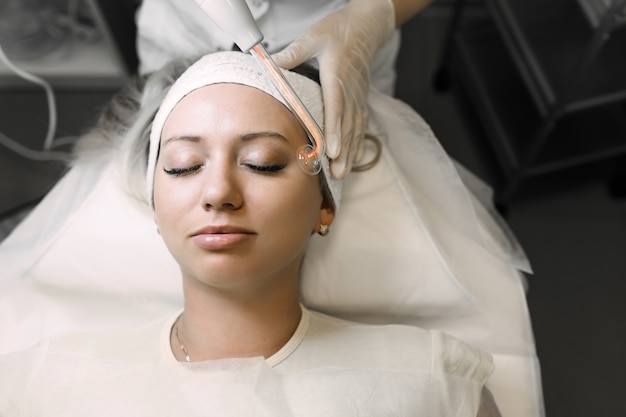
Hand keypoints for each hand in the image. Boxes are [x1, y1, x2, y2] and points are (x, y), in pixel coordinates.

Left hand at [272, 0, 394, 177]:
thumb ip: (294, 53)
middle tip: (336, 173)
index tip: (332, 150)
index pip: (336, 106)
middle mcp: (350, 90)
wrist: (366, 27)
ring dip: (351, 153)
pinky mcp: (361, 99)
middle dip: (343, 151)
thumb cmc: (337, 31)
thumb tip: (271, 64)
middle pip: (347, 125)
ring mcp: (357, 96)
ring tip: (343, 174)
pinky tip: (354, 158)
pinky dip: (358, 143)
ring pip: (355, 129)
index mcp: (337, 75)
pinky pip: (361, 124)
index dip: (335, 129)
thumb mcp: (313, 37)